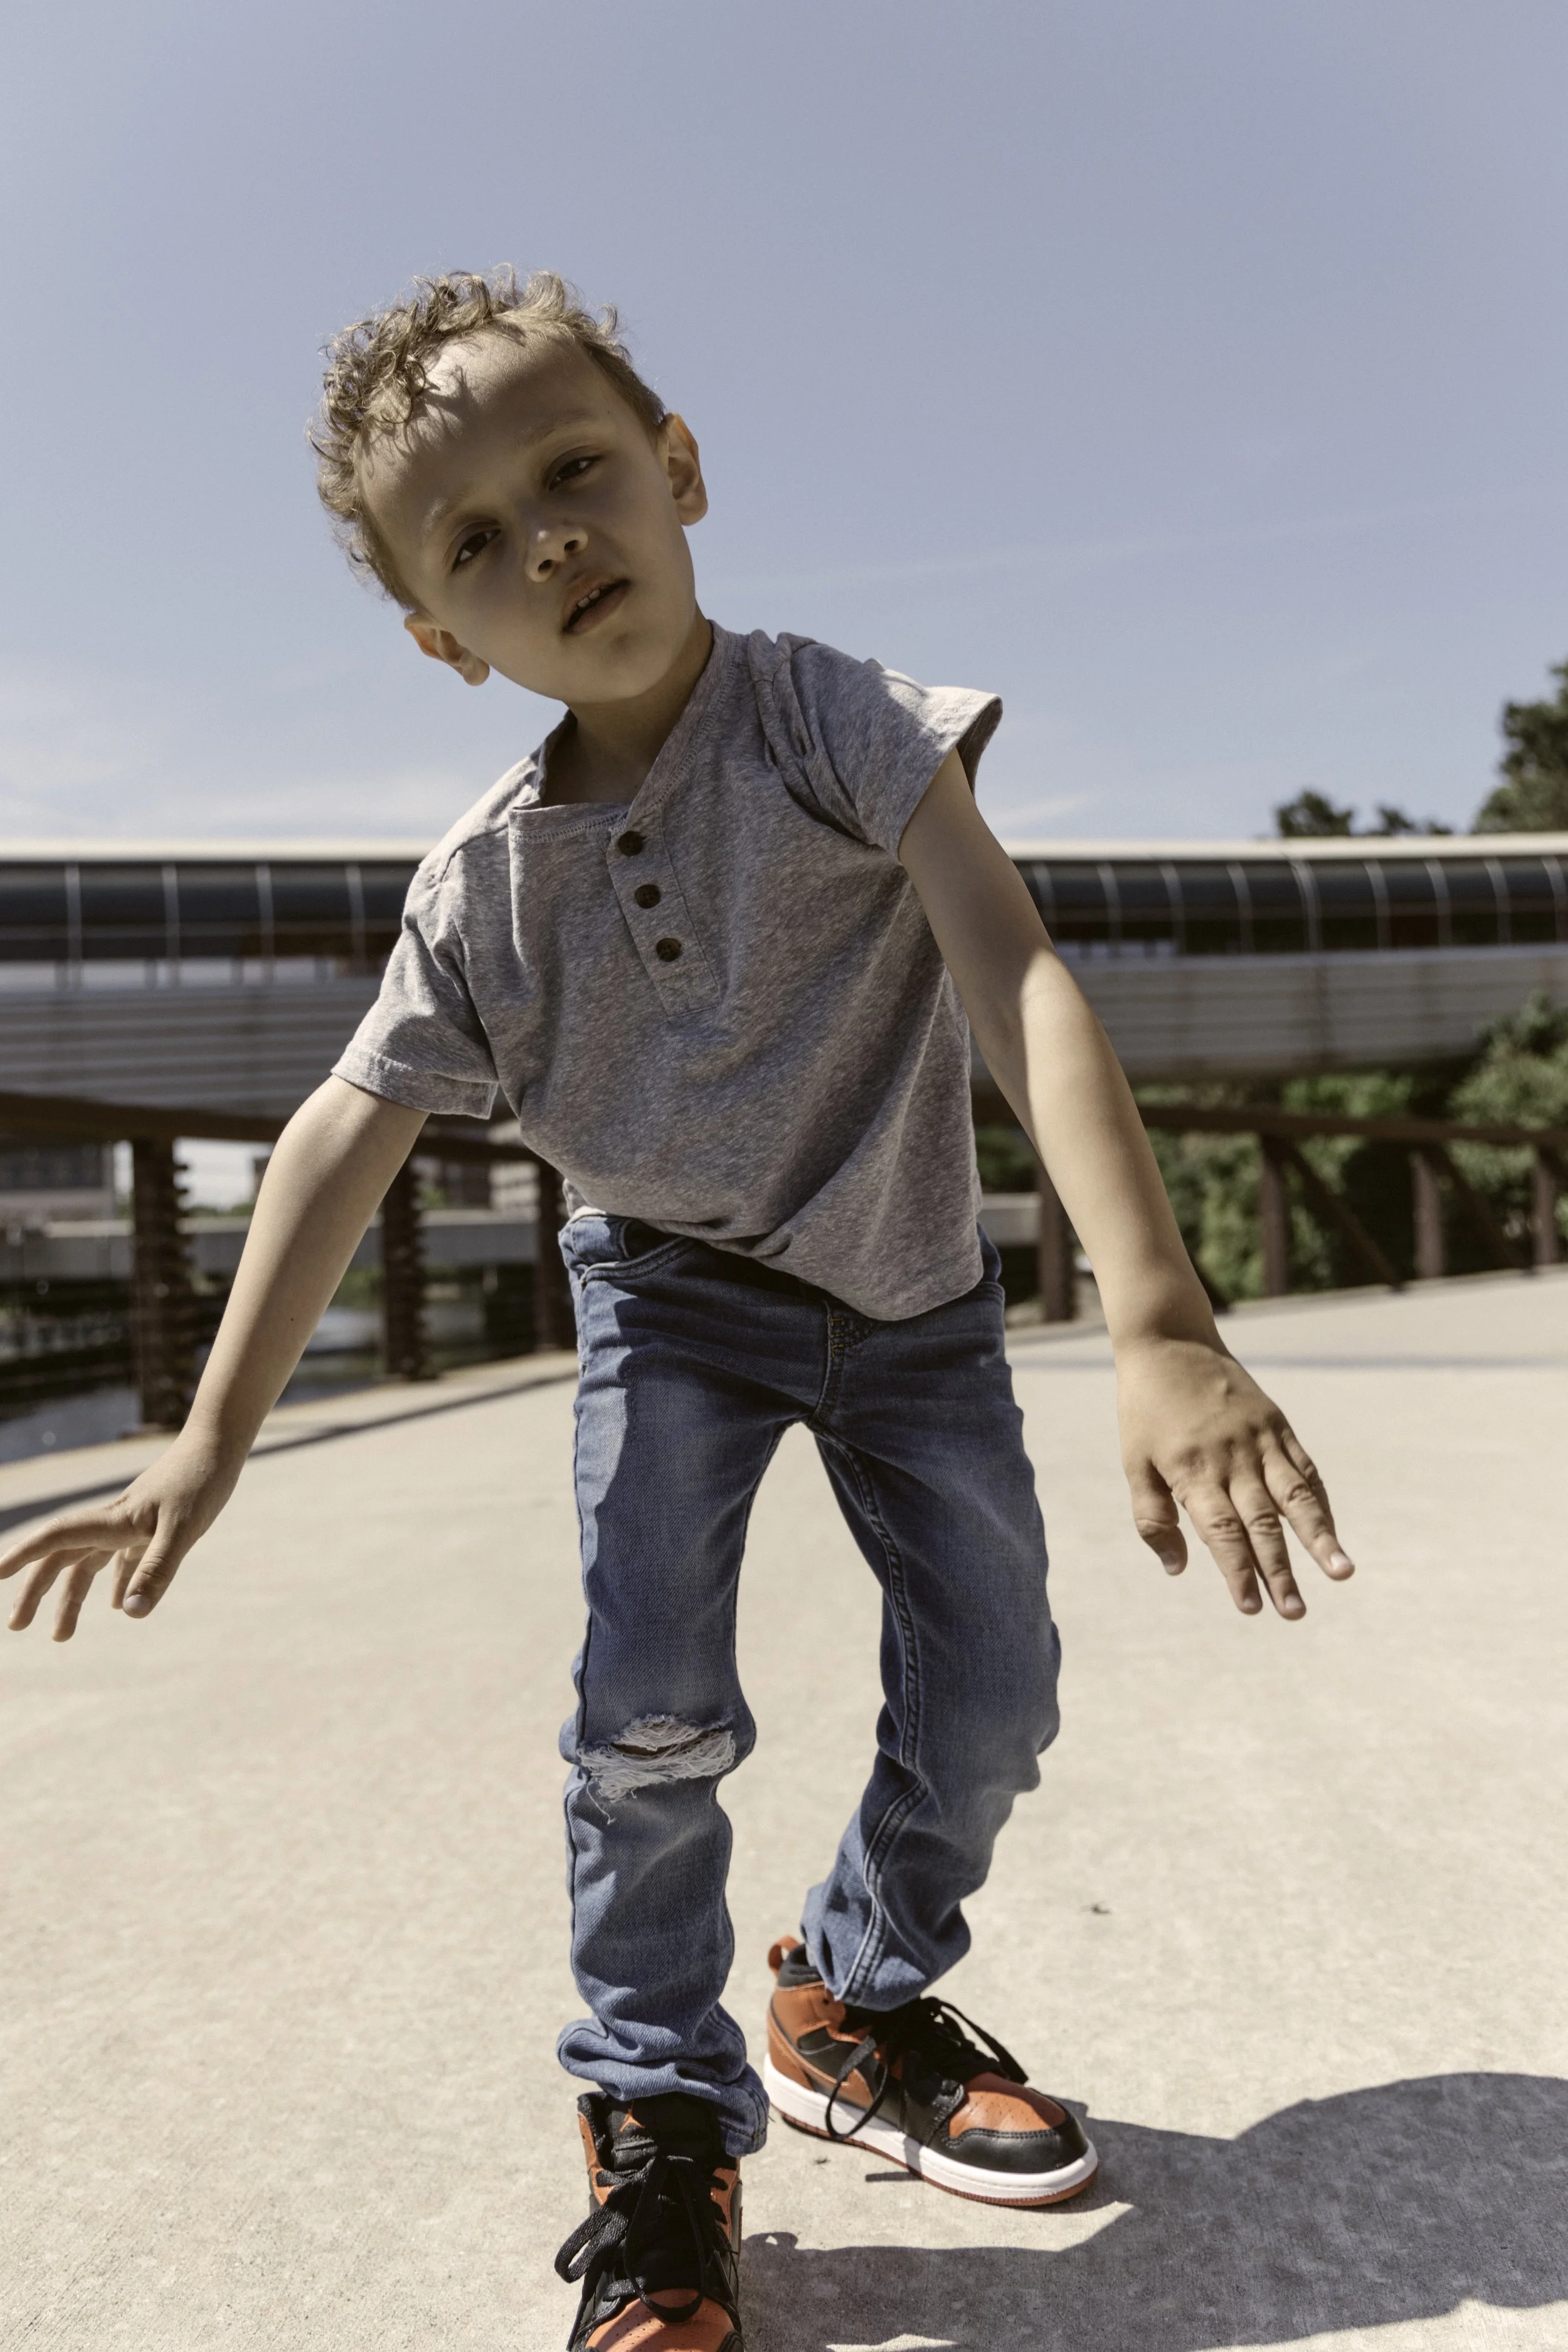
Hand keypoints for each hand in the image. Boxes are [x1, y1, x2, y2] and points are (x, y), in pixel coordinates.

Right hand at [0, 1431, 242, 1640]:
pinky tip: (119, 1605)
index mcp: (113, 1522)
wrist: (221, 1443)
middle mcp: (114, 1522)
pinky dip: (118, 1582)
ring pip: (90, 1563)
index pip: (58, 1539)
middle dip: (36, 1590)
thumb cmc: (202, 1481)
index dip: (24, 1554)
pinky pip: (124, 1559)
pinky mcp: (153, 1525)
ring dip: (72, 1597)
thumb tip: (130, 1615)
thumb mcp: (184, 1530)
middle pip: (63, 1557)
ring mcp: (132, 1524)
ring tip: (61, 1635)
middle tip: (17, 1626)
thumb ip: (157, 1569)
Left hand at [1116, 1335, 1353, 1618]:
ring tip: (1341, 1573)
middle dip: (1279, 1571)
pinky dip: (1320, 1504)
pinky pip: (1304, 1471)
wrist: (1171, 1343)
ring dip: (1319, 1539)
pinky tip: (1332, 1534)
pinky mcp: (1277, 1426)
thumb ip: (1153, 1518)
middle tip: (1295, 1613)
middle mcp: (1231, 1459)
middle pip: (1261, 1525)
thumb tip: (1177, 1570)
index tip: (1251, 1608)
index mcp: (1192, 1472)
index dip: (1237, 1572)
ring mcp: (1259, 1441)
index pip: (1221, 1533)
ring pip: (1294, 1498)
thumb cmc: (1146, 1410)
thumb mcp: (1134, 1462)